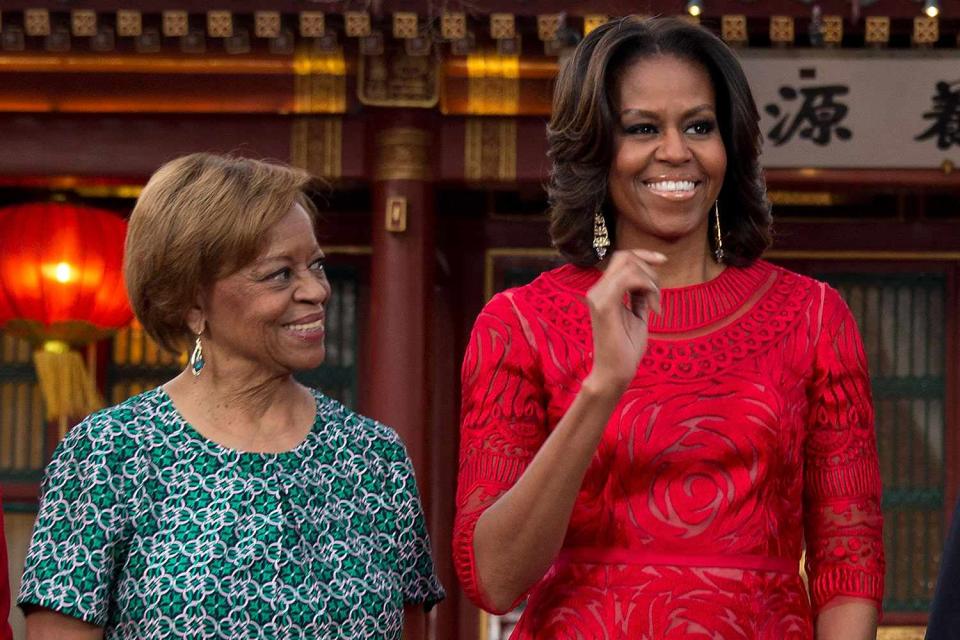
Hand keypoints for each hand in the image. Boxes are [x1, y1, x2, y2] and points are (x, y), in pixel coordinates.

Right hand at [583, 250, 665, 394]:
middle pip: (625, 257)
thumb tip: (648, 280)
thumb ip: (638, 297)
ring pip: (628, 265)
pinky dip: (647, 287)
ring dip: (651, 281)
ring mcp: (598, 296)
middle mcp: (596, 290)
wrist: (615, 373)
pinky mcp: (604, 305)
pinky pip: (629, 279)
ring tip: (655, 305)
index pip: (621, 258)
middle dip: (650, 270)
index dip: (643, 255)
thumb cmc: (626, 349)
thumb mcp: (637, 315)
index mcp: (603, 291)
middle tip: (658, 297)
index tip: (663, 261)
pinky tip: (653, 308)